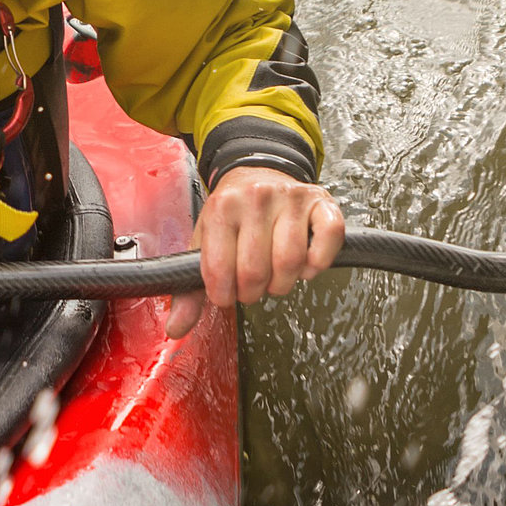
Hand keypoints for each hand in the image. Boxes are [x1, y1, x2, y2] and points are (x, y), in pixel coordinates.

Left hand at [165, 166, 344, 338]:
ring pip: (291, 262)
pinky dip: (318, 263)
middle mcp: (256, 198)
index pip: (220, 271)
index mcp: (222, 207)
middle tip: (251, 286)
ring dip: (283, 284)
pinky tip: (305, 266)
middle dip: (253, 292)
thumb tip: (176, 329)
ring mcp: (291, 198)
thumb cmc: (230, 217)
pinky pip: (329, 237)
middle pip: (256, 272)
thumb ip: (190, 291)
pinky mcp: (321, 201)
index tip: (226, 293)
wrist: (256, 175)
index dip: (224, 295)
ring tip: (274, 277)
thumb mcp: (203, 245)